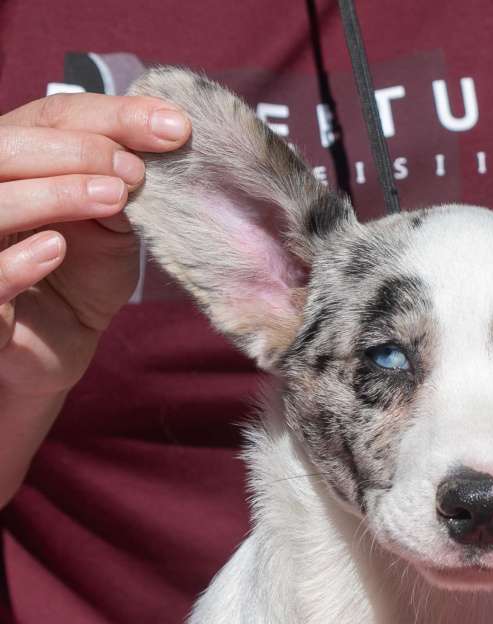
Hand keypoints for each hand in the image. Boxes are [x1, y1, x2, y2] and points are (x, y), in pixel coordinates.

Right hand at [0, 93, 190, 399]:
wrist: (66, 338)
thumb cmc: (83, 269)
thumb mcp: (112, 216)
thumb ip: (121, 177)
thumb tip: (163, 135)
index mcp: (15, 158)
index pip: (52, 116)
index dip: (112, 115)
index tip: (174, 126)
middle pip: (8, 147)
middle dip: (78, 150)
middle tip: (136, 170)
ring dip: (54, 193)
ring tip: (113, 197)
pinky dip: (16, 260)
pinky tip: (56, 249)